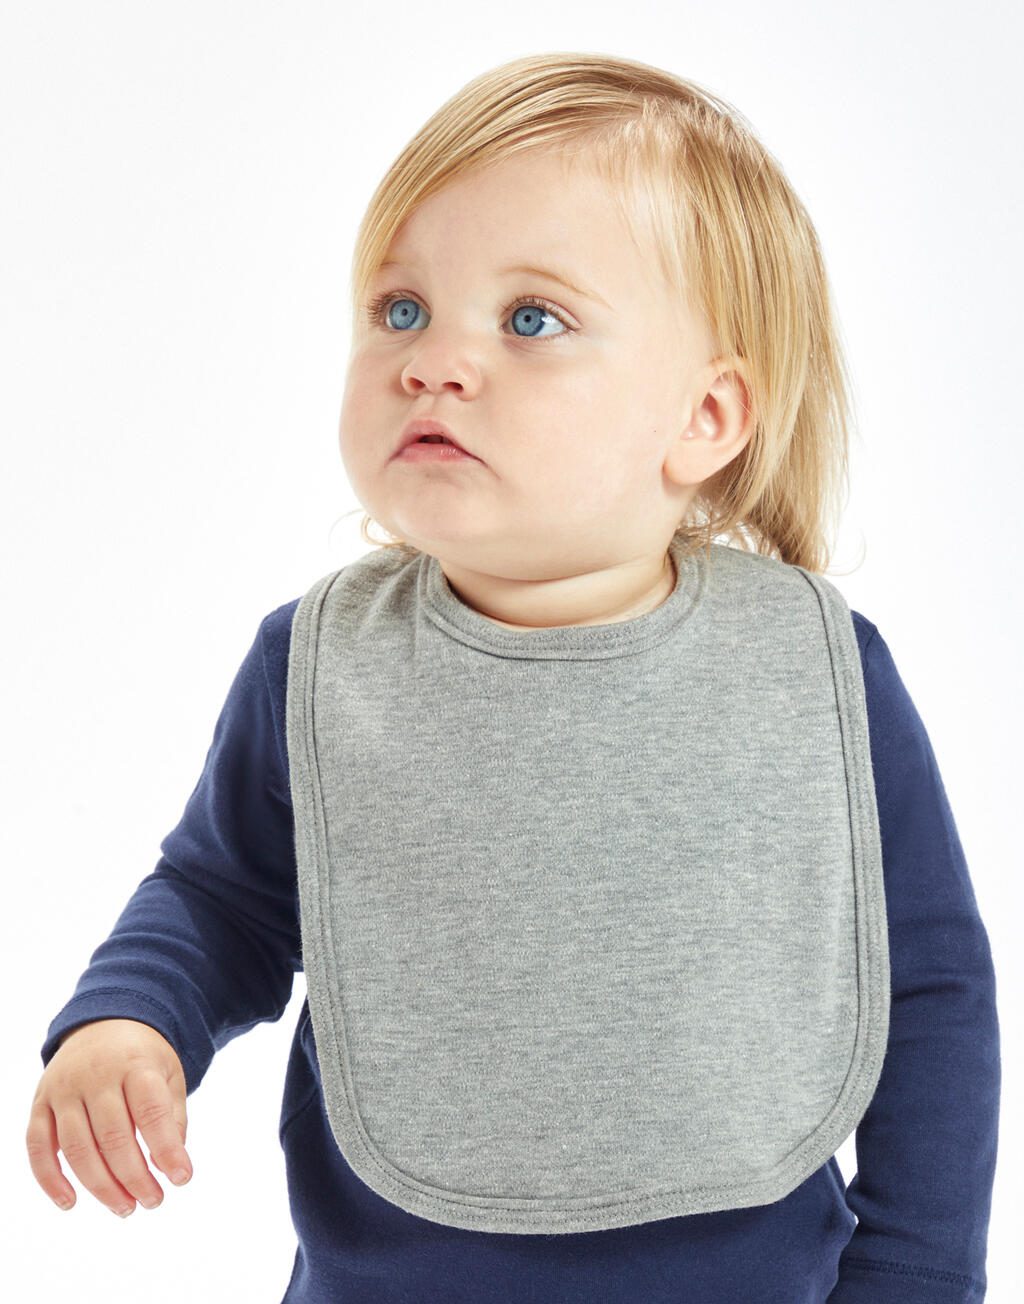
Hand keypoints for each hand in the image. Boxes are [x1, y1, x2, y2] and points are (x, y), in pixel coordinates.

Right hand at [26, 1018, 192, 1216]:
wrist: (102, 1022)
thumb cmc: (142, 1058)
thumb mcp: (168, 1074)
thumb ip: (172, 1117)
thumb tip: (171, 1166)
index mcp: (135, 1064)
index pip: (151, 1111)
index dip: (166, 1149)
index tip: (181, 1178)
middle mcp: (96, 1075)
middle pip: (113, 1136)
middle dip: (135, 1176)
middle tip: (153, 1201)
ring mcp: (64, 1089)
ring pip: (76, 1147)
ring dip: (100, 1186)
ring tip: (125, 1207)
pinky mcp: (40, 1102)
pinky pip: (37, 1146)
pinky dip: (49, 1179)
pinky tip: (70, 1202)